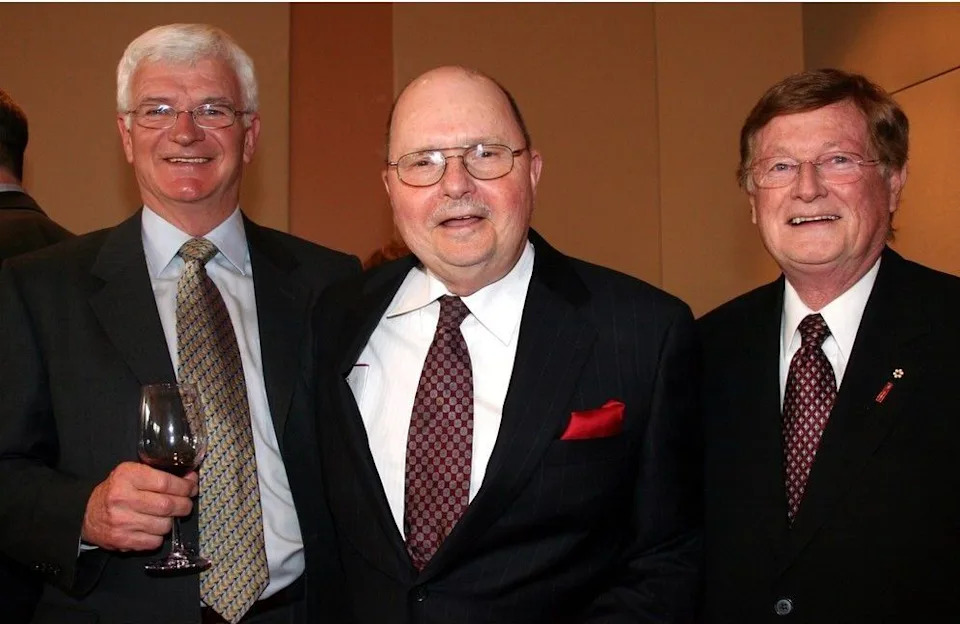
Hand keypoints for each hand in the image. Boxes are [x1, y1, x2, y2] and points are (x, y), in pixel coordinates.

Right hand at [81, 461, 198, 551]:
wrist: (87, 514)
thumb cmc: (116, 491)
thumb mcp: (133, 473)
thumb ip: (160, 474)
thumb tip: (191, 477)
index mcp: (127, 476)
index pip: (165, 482)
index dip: (185, 486)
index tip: (192, 487)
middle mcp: (122, 498)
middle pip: (168, 505)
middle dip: (184, 505)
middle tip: (186, 504)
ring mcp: (122, 521)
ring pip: (164, 525)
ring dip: (171, 521)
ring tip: (166, 516)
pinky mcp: (122, 540)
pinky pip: (154, 541)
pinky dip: (159, 536)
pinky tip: (152, 528)